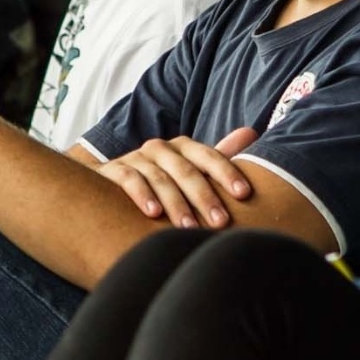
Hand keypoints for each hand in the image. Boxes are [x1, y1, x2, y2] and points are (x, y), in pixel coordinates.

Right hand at [95, 127, 258, 227]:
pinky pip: (130, 180)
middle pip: (186, 170)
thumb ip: (218, 157)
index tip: (244, 194)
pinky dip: (142, 195)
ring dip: (176, 203)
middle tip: (220, 222)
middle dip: (205, 197)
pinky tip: (153, 213)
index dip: (226, 173)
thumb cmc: (160, 181)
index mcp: (183, 147)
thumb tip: (251, 132)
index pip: (208, 156)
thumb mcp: (189, 170)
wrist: (109, 186)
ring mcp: (136, 158)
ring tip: (189, 227)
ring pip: (160, 178)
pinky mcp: (114, 171)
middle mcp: (161, 149)